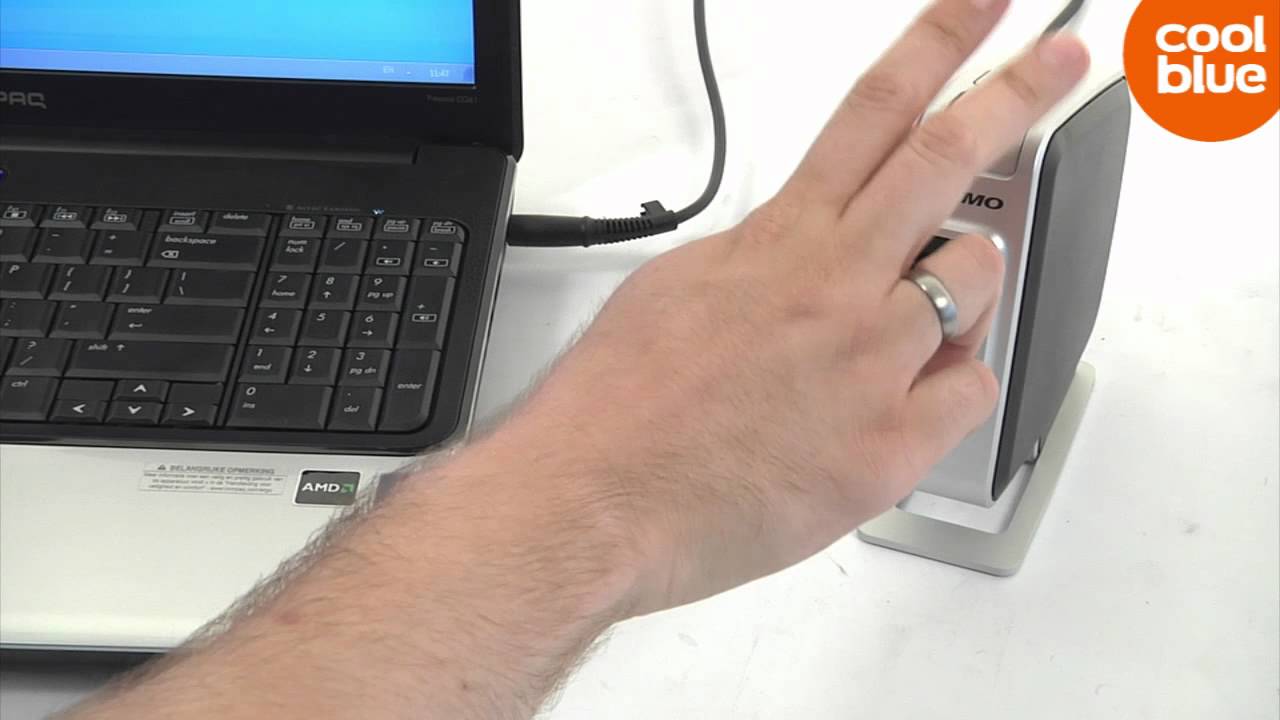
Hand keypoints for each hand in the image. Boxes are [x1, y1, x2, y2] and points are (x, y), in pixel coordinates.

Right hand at [484, 0, 1089, 614]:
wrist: (593, 502)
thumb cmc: (617, 409)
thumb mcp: (679, 291)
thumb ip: (761, 260)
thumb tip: (805, 250)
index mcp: (779, 242)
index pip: (871, 113)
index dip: (937, 45)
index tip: (982, 11)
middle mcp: (833, 286)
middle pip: (946, 160)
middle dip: (1015, 95)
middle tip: (1059, 60)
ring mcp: (869, 363)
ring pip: (977, 278)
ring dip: (962, 290)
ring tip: (907, 329)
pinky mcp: (889, 447)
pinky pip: (971, 390)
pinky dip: (949, 389)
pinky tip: (899, 404)